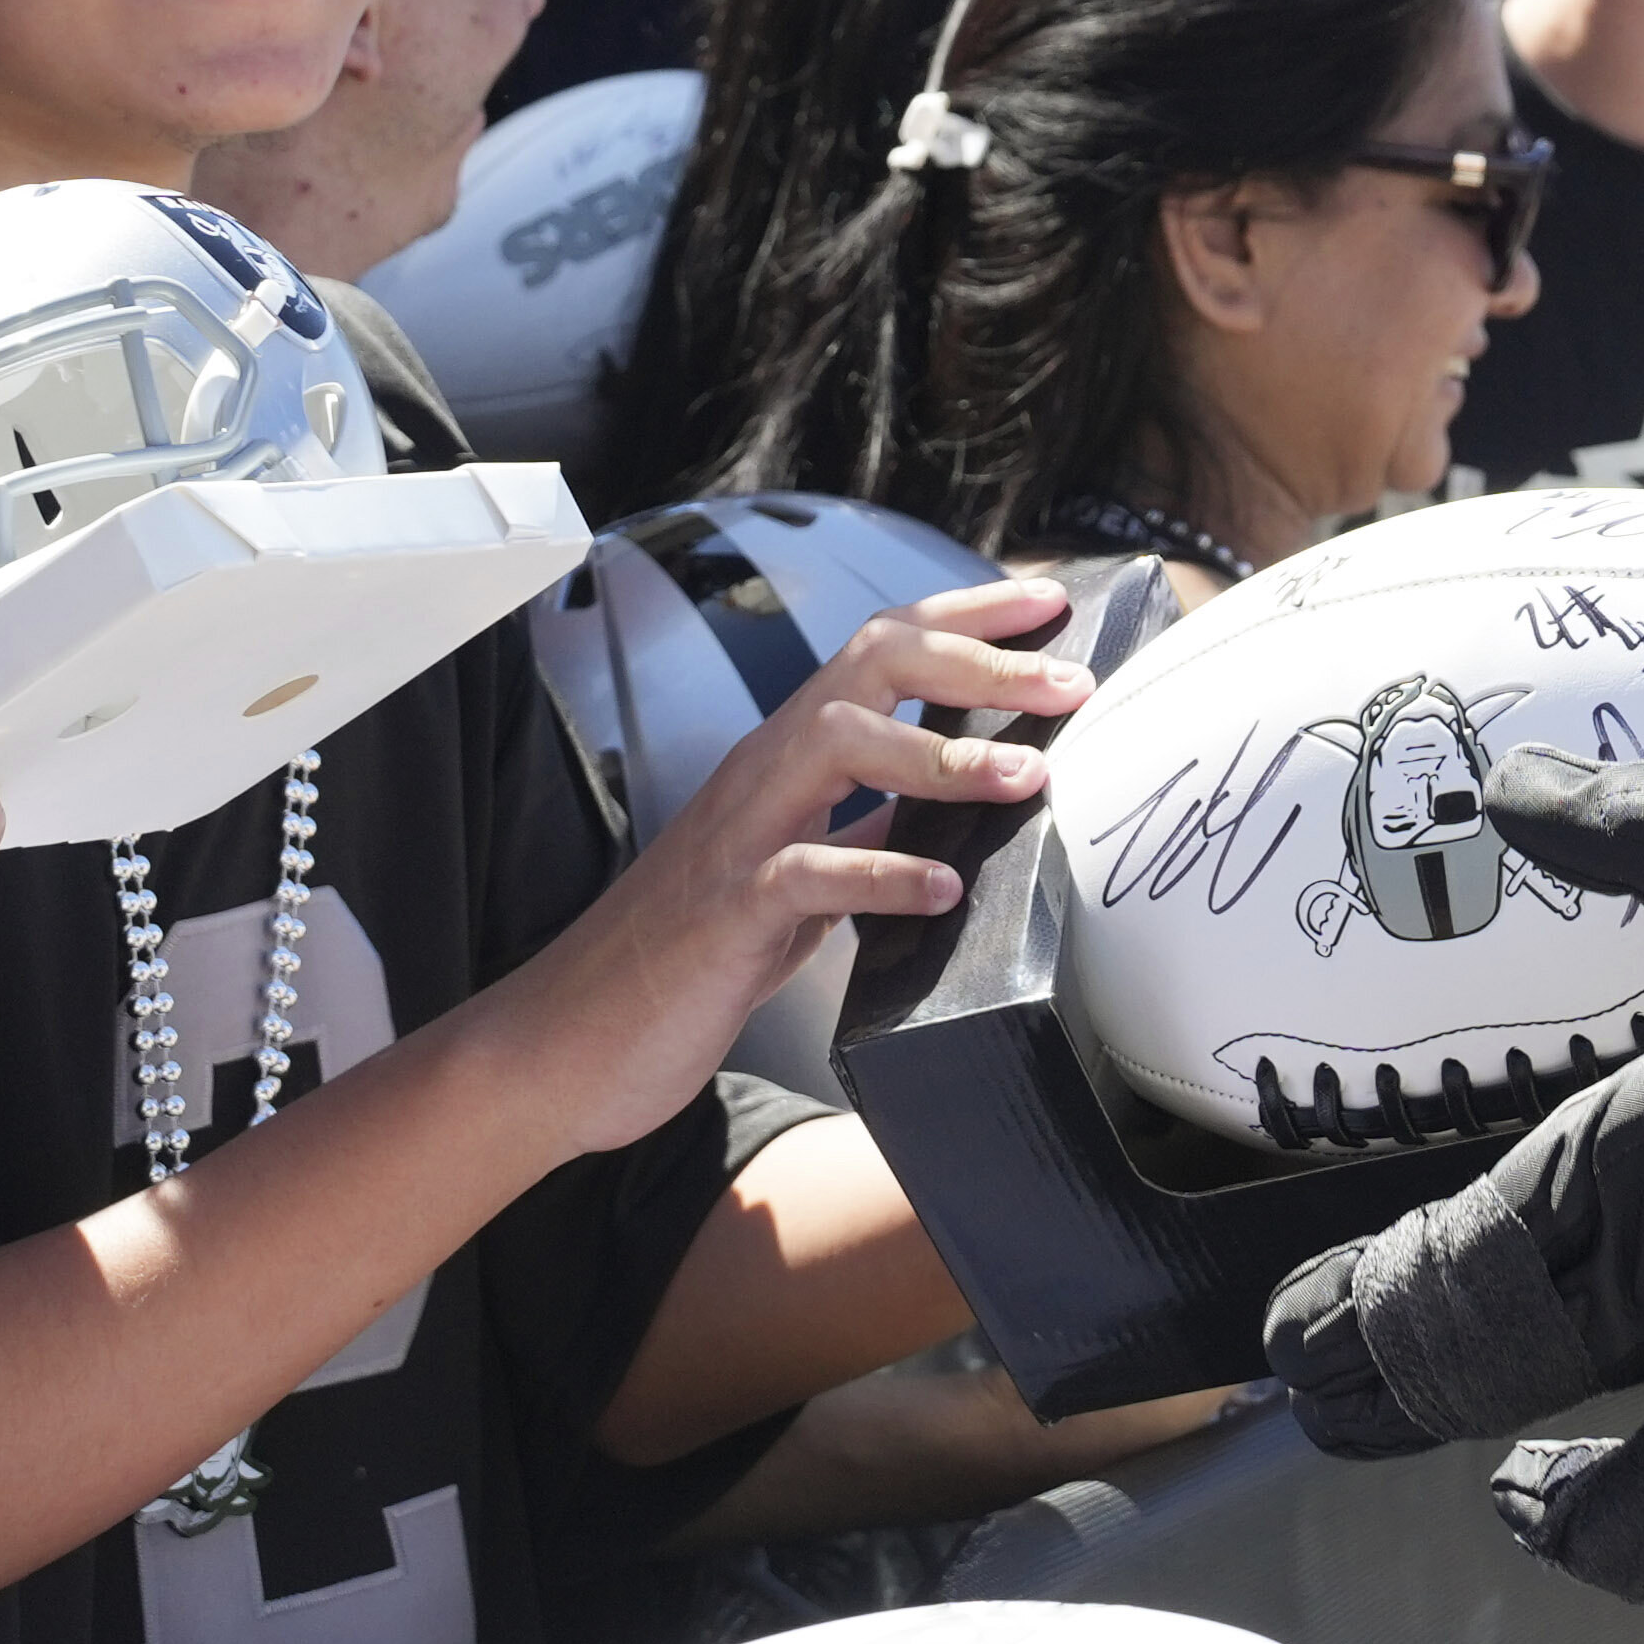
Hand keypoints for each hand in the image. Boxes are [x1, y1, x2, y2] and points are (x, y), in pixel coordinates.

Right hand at [486, 581, 1081, 1156]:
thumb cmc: (693, 956)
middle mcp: (762, 776)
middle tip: (1069, 685)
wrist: (574, 1039)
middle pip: (869, 667)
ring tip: (1024, 778)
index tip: (1049, 604)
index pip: (880, 649)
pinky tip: (942, 892)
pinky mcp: (724, 914)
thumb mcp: (800, 878)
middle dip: (977, 663)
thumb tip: (963, 805)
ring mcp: (739, 838)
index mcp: (785, 760)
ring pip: (837, 745)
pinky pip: (804, 873)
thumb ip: (867, 831)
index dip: (966, 616)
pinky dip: (879, 875)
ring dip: (941, 755)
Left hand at [1260, 754, 1643, 1605]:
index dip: (1340, 1324)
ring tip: (1503, 1484)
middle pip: (1477, 1394)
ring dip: (1536, 1507)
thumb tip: (1504, 789)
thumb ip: (1635, 828)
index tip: (1290, 1327)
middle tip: (1327, 1399)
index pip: (1439, 1278)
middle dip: (1376, 1404)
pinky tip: (1634, 1501)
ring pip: (1610, 1514)